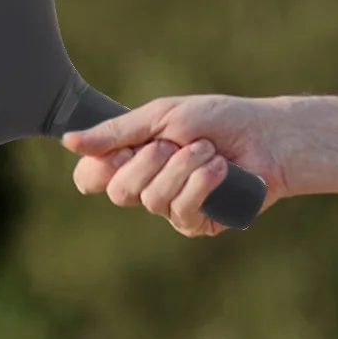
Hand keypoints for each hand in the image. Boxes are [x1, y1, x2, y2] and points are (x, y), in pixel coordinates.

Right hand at [63, 94, 289, 237]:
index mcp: (133, 157)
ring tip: (210, 150)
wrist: (268, 136)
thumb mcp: (164, 116)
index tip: (122, 149)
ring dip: (183, 167)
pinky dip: (200, 185)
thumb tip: (69, 141)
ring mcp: (170, 207)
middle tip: (176, 142)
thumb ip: (118, 131)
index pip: (90, 178)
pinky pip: (180, 212)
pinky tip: (220, 170)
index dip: (99, 168)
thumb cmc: (219, 120)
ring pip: (151, 200)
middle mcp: (146, 186)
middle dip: (150, 160)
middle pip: (118, 191)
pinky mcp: (197, 223)